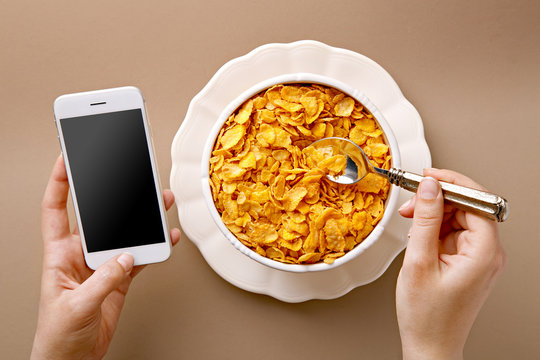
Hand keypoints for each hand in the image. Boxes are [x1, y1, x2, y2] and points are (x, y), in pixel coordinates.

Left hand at [31, 155, 180, 359]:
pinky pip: (140, 256)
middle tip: (131, 177)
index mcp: (59, 255)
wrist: (71, 359)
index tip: (67, 159)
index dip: (61, 183)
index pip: (56, 209)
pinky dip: (155, 247)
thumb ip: (103, 280)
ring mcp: (102, 265)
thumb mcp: (76, 306)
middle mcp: (80, 255)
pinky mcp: (119, 278)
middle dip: (116, 194)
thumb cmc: (57, 334)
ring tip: (158, 203)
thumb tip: (126, 257)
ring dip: (142, 219)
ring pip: (124, 233)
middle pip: (99, 216)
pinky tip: (165, 238)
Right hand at [396, 169, 505, 359]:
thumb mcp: (419, 261)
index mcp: (485, 253)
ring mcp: (479, 258)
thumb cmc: (427, 316)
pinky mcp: (468, 262)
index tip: (428, 176)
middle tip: (411, 200)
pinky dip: (434, 230)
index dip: (452, 183)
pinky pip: (453, 233)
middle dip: (438, 200)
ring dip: (433, 215)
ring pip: (458, 218)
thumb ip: (424, 219)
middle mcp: (488, 254)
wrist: (429, 345)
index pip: (477, 201)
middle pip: (468, 207)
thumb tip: (428, 187)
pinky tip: (418, 237)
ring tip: (410, 223)